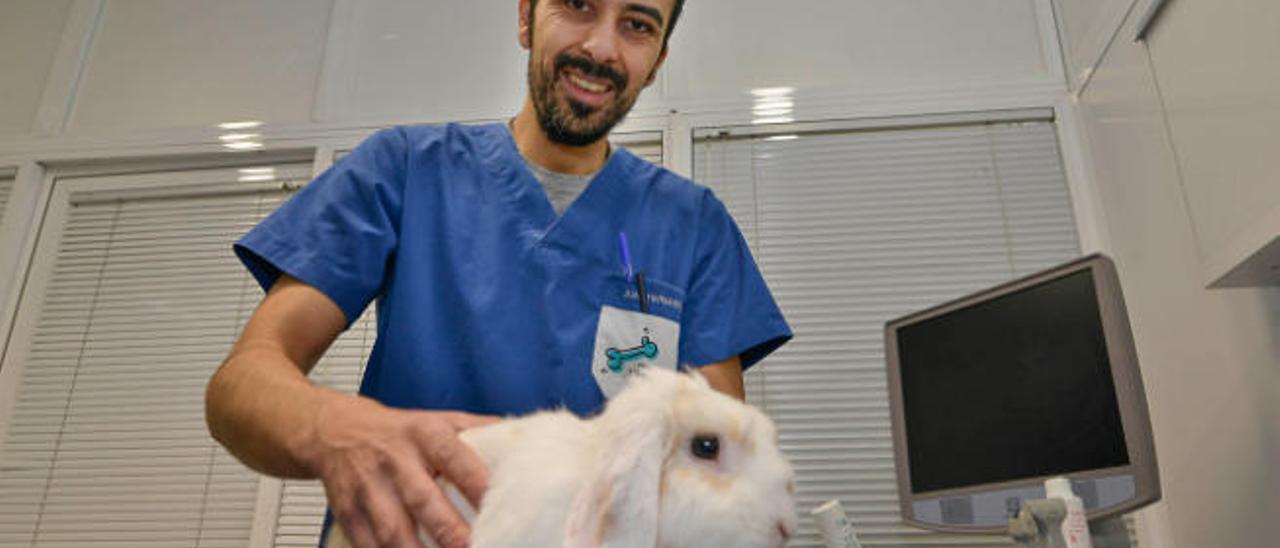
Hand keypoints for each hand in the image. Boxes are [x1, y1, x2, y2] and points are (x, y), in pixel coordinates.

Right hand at [302, 395, 498, 547]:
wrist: (334, 430)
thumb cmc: (399, 431)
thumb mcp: (438, 420)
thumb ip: (479, 431)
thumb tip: (525, 436)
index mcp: (424, 434)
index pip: (456, 459)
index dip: (477, 485)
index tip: (500, 508)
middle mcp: (396, 460)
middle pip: (422, 500)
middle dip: (449, 531)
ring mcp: (368, 488)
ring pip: (393, 529)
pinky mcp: (348, 512)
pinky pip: (368, 545)